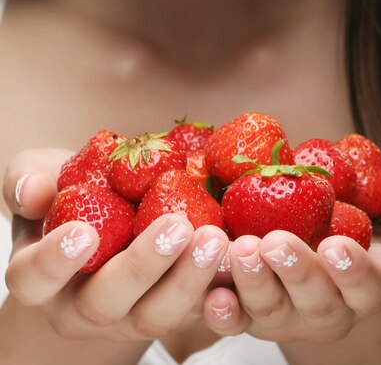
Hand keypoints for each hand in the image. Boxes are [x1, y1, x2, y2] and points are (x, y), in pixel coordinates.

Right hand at [2, 149, 228, 341]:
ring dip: (189, 280)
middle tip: (177, 227)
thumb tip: (34, 192)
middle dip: (143, 268)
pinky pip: (197, 314)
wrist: (106, 217)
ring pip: (157, 315)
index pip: (34, 279)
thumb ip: (28, 180)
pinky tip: (240, 258)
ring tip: (216, 238)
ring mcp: (130, 314)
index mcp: (41, 276)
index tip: (84, 230)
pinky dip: (221, 291)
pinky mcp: (172, 310)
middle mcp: (83, 305)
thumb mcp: (40, 178)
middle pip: (106, 303)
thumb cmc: (67, 196)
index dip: (55, 261)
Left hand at [202, 159, 380, 342]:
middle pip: (316, 304)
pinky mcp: (248, 307)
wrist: (316, 215)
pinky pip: (234, 318)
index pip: (367, 286)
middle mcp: (328, 306)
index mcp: (368, 281)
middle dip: (296, 274)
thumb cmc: (361, 203)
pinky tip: (210, 292)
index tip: (336, 244)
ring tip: (239, 251)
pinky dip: (222, 310)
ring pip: (271, 313)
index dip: (353, 270)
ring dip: (253, 286)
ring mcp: (285, 311)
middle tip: (275, 243)